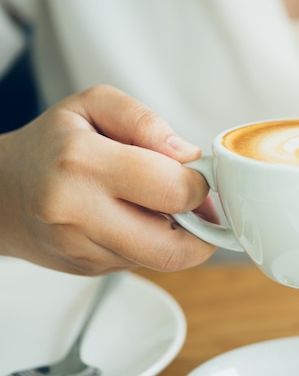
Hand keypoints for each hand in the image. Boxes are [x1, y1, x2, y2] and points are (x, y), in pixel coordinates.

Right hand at [0, 85, 216, 274]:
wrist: (3, 191)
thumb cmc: (52, 144)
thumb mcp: (94, 105)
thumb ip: (145, 121)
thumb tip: (187, 156)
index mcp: (83, 163)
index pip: (171, 190)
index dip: (199, 185)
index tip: (196, 174)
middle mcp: (78, 214)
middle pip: (174, 248)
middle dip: (202, 228)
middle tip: (197, 202)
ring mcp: (83, 250)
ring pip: (162, 261)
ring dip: (179, 236)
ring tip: (162, 205)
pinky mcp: (90, 270)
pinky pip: (144, 263)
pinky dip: (154, 243)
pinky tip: (138, 219)